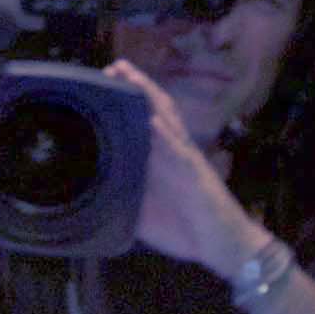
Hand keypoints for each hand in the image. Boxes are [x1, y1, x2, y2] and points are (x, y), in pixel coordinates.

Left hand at [108, 59, 267, 277]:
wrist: (222, 247)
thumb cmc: (186, 230)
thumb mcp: (144, 215)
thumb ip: (122, 200)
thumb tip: (92, 198)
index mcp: (161, 160)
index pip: (142, 121)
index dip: (127, 101)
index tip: (104, 83)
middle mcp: (173, 152)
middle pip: (154, 110)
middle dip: (135, 87)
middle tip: (113, 66)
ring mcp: (185, 159)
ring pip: (166, 120)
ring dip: (148, 97)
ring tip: (130, 76)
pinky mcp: (194, 174)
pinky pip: (179, 151)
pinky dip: (165, 136)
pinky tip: (152, 121)